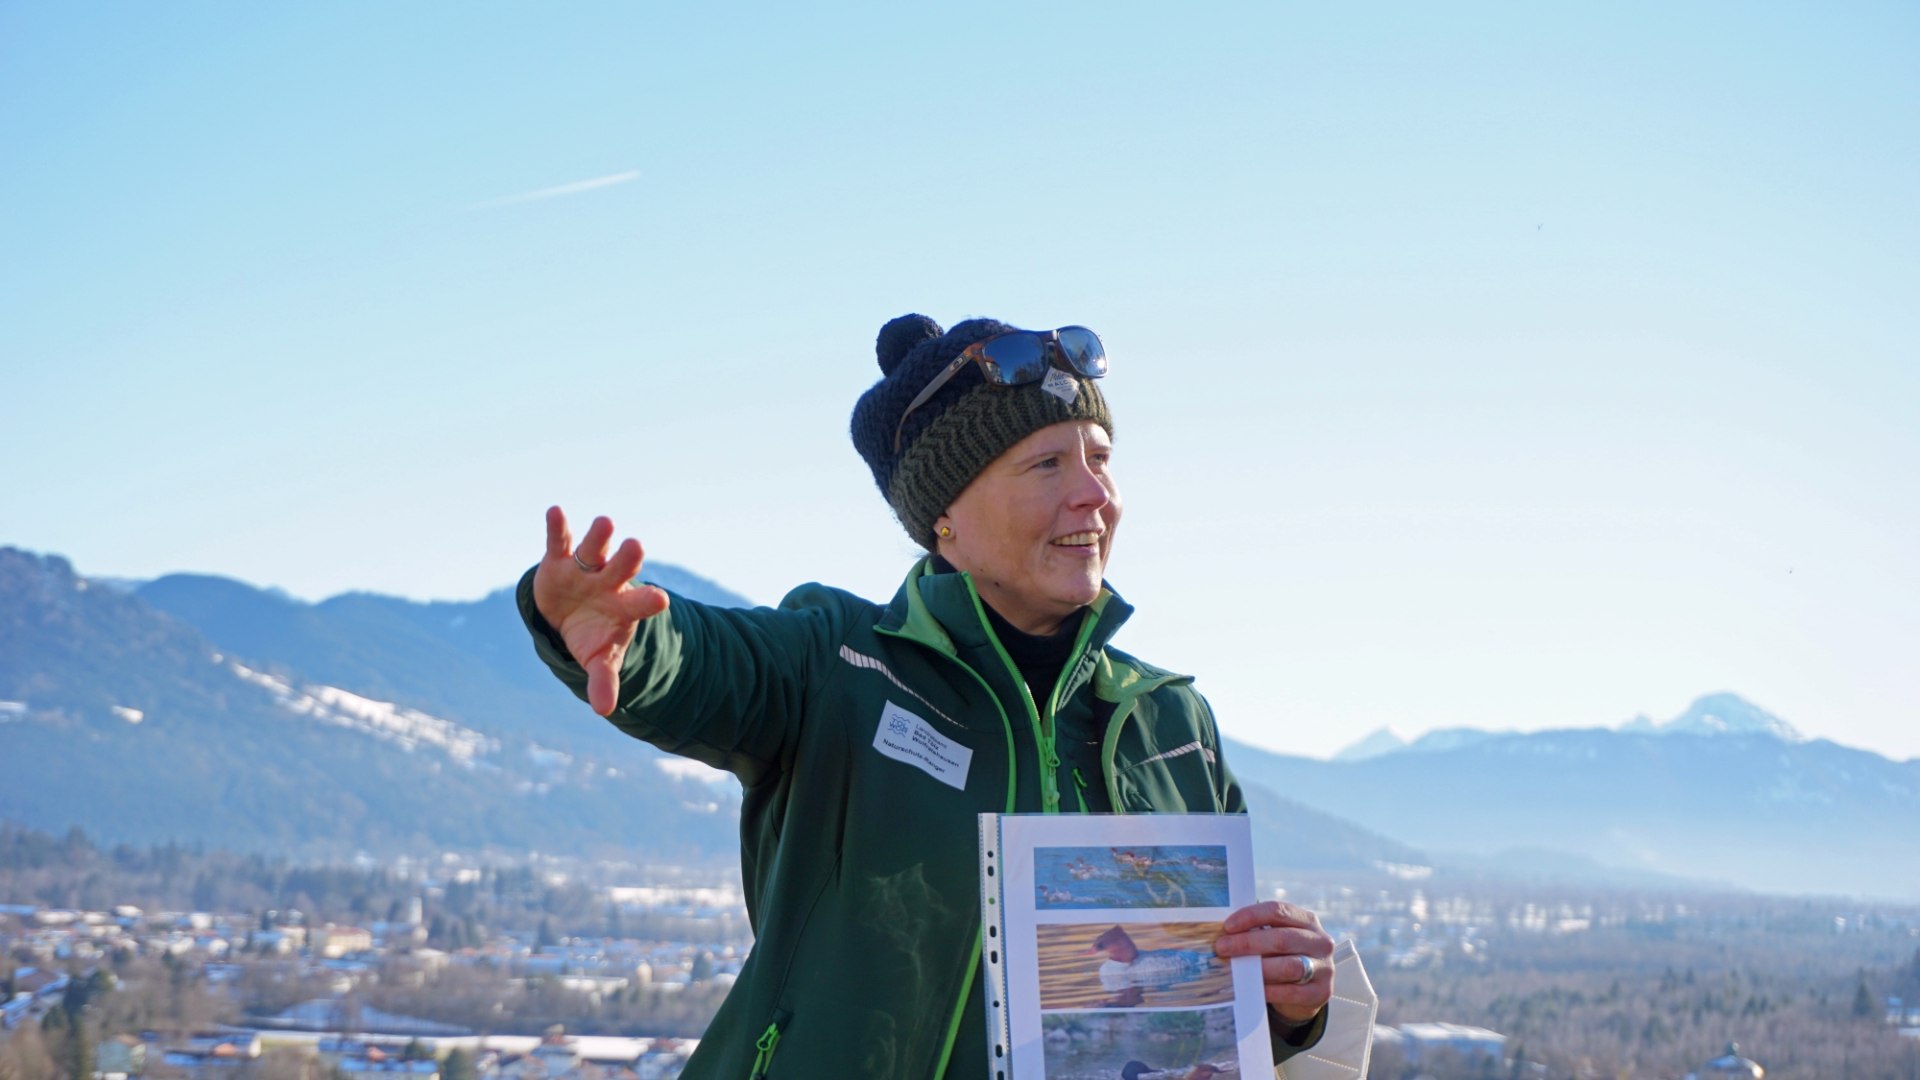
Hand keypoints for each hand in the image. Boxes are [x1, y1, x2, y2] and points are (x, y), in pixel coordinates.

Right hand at [533, 506, 670, 715]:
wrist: (569, 616)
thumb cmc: (592, 636)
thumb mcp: (598, 659)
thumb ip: (603, 680)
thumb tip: (605, 711)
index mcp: (624, 607)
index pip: (640, 603)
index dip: (648, 601)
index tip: (662, 598)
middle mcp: (609, 582)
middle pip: (622, 568)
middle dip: (628, 559)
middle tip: (636, 547)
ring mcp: (585, 568)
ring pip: (594, 549)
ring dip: (599, 537)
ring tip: (605, 523)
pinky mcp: (558, 559)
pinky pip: (559, 540)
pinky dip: (557, 526)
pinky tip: (554, 511)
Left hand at [1214, 900, 1333, 1024]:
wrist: (1307, 990)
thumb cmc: (1284, 957)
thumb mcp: (1277, 938)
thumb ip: (1258, 932)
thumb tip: (1224, 933)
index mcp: (1308, 920)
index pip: (1278, 911)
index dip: (1251, 916)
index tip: (1228, 926)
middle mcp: (1320, 941)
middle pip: (1282, 938)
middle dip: (1248, 943)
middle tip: (1222, 948)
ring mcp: (1324, 968)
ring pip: (1289, 966)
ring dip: (1259, 968)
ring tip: (1237, 970)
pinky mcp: (1322, 992)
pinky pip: (1292, 992)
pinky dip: (1270, 991)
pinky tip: (1253, 990)